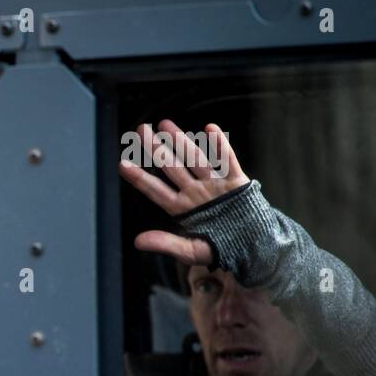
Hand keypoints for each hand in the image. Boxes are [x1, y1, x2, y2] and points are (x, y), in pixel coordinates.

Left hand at [117, 119, 249, 266]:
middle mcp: (194, 192)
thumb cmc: (220, 247)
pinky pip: (228, 161)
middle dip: (156, 149)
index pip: (155, 190)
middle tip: (140, 130)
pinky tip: (210, 129)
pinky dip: (221, 146)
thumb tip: (137, 242)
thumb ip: (166, 244)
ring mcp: (214, 185)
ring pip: (195, 159)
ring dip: (181, 142)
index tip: (122, 164)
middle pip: (172, 167)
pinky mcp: (236, 182)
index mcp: (181, 208)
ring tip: (165, 124)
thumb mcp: (191, 252)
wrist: (252, 245)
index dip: (140, 178)